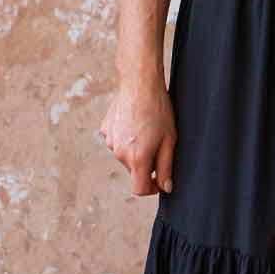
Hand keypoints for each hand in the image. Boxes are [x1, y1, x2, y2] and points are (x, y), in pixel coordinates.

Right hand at [99, 82, 176, 197]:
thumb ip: (166, 167)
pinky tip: (135, 123)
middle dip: (146, 165)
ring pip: (125, 156)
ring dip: (136, 151)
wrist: (139, 84)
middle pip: (133, 170)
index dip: (152, 189)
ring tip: (147, 130)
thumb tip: (166, 187)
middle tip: (159, 144)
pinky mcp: (105, 130)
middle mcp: (119, 153)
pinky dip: (126, 139)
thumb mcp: (169, 140)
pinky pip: (117, 142)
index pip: (139, 189)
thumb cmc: (159, 110)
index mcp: (137, 158)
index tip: (160, 182)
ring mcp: (110, 141)